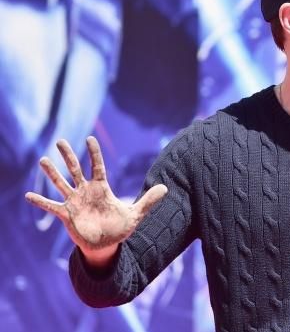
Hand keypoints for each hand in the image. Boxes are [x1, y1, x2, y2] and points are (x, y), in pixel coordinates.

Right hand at [25, 136, 166, 265]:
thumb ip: (148, 201)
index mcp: (102, 188)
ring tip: (42, 160)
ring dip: (52, 173)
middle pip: (75, 169)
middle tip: (60, 140)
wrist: (106, 245)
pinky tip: (29, 195)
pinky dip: (41, 201)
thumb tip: (165, 188)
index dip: (94, 153)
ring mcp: (74, 202)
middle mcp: (86, 191)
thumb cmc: (119, 227)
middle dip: (68, 156)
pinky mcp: (66, 215)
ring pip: (61, 183)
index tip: (90, 139)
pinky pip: (51, 206)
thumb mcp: (135, 214)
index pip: (97, 166)